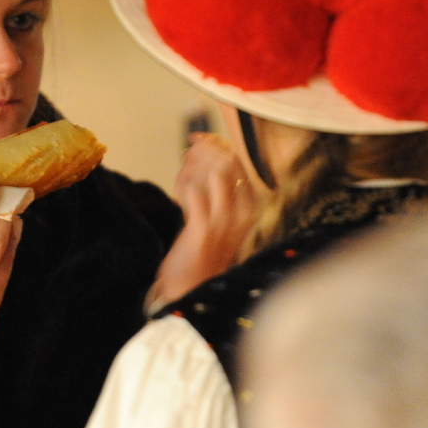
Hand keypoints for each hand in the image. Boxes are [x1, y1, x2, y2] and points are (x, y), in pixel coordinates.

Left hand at [150, 134, 258, 307]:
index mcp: (251, 208)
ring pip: (215, 172)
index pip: (239, 162)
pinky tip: (177, 190)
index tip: (198, 139)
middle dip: (205, 150)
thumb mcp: (219, 217)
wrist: (191, 287)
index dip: (217, 145)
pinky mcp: (202, 229)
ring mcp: (224, 221)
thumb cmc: (203, 249)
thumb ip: (215, 187)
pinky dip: (182, 183)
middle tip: (187, 152)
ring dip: (194, 165)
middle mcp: (243, 213)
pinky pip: (193, 191)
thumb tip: (203, 150)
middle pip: (229, 162)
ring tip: (183, 169)